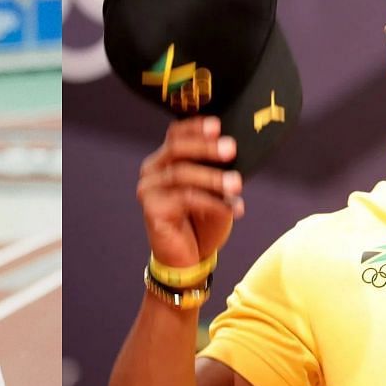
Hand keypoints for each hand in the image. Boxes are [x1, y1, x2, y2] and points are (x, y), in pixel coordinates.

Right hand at [137, 116, 243, 267]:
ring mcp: (149, 191)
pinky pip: (185, 199)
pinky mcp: (152, 210)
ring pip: (182, 174)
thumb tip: (233, 151)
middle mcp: (152, 171)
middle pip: (176, 149)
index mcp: (164, 161)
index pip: (175, 135)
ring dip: (213, 178)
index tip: (217, 125)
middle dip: (205, 148)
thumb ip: (217, 170)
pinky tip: (231, 209)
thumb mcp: (214, 191)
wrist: (189, 259)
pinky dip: (212, 202)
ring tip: (236, 184)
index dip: (195, 127)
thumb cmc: (201, 222)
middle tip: (230, 149)